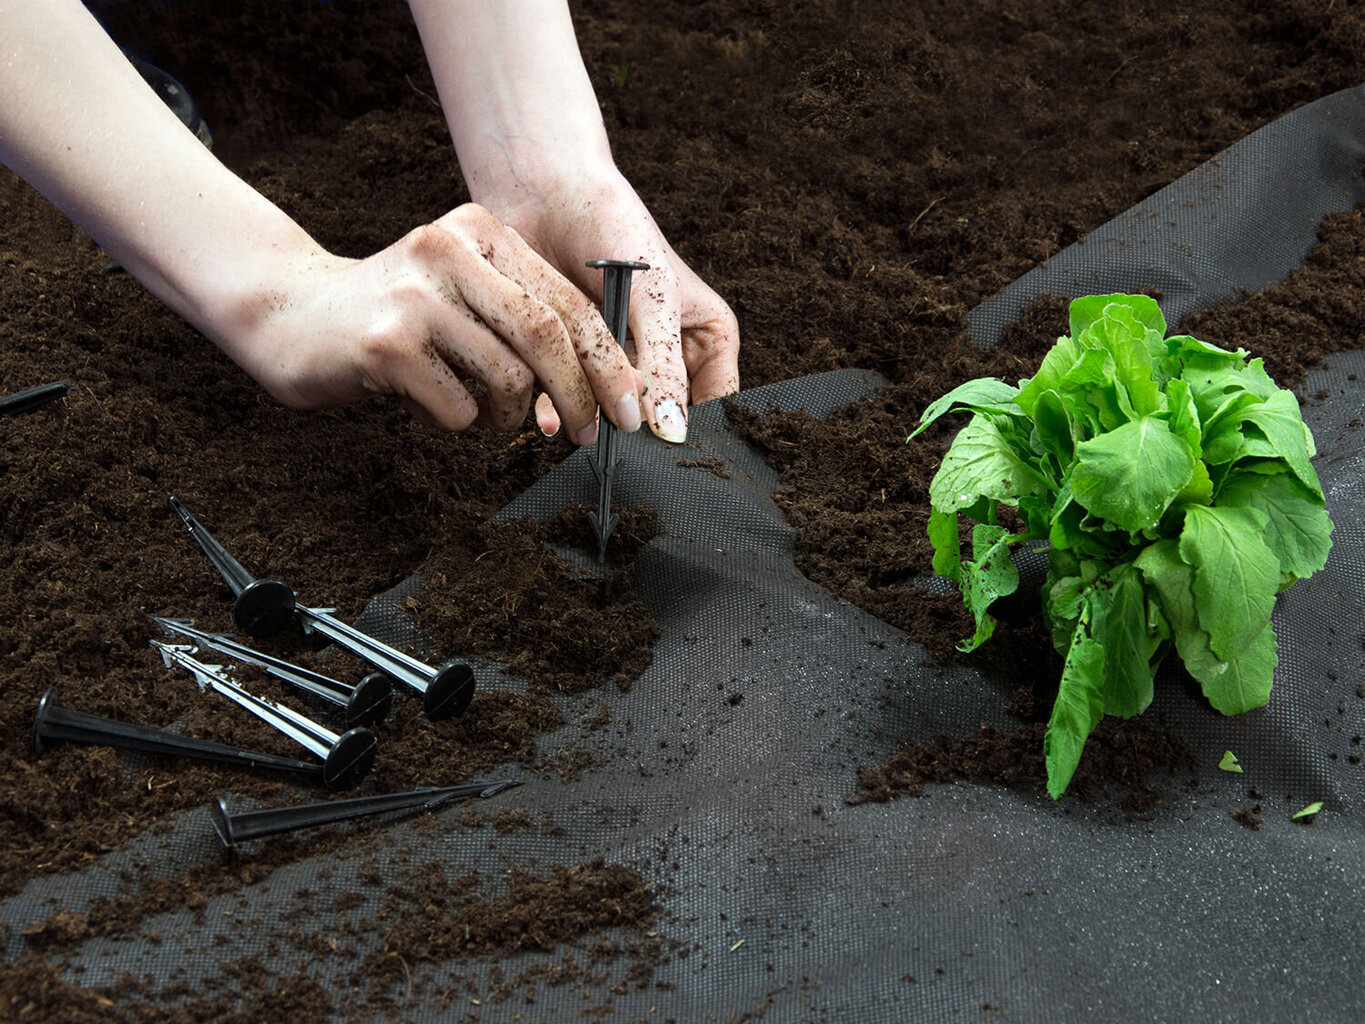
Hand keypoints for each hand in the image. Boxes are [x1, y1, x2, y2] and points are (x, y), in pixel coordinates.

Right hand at [226, 203, 643, 443]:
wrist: (290, 316)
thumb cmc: (395, 317)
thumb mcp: (462, 293)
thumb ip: (521, 318)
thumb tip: (603, 385)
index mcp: (478, 230)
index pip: (567, 301)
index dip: (608, 360)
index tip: (629, 405)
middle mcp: (448, 250)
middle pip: (548, 335)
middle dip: (580, 396)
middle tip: (587, 435)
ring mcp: (415, 294)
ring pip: (508, 378)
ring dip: (510, 419)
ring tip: (487, 419)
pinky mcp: (386, 343)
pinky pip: (459, 408)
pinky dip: (460, 424)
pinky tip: (435, 407)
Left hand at [500, 170, 740, 442]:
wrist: (545, 192)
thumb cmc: (614, 227)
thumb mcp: (652, 298)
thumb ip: (665, 366)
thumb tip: (673, 431)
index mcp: (707, 338)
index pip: (718, 403)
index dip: (696, 429)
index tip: (669, 447)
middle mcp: (667, 356)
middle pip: (664, 416)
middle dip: (640, 431)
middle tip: (621, 448)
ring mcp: (620, 362)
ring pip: (616, 415)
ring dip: (597, 424)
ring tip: (581, 430)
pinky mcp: (574, 362)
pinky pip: (573, 403)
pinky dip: (561, 413)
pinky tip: (550, 419)